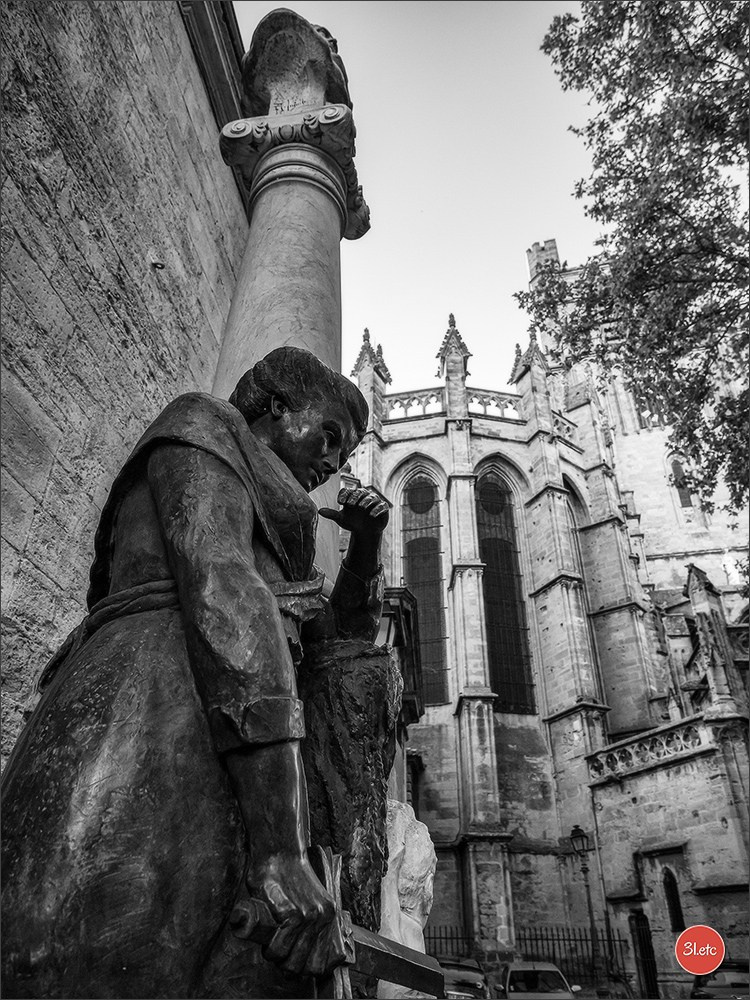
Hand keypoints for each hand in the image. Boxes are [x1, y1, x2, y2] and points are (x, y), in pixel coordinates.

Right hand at [246, 852, 345, 975]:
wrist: (280, 850)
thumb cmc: (288, 874)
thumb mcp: (310, 898)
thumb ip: (310, 920)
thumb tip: (302, 949)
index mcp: (329, 915)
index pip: (321, 962)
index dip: (304, 968)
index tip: (292, 964)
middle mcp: (322, 918)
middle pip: (304, 966)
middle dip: (287, 966)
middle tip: (278, 954)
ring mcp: (307, 917)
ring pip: (288, 959)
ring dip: (275, 956)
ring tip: (270, 945)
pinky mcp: (290, 913)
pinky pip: (278, 946)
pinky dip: (269, 947)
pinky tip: (266, 938)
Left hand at [319, 486, 390, 539]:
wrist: (365, 532)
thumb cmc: (352, 522)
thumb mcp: (341, 519)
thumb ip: (332, 514)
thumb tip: (319, 511)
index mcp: (352, 496)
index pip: (348, 491)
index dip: (344, 495)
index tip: (340, 502)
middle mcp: (363, 496)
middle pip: (359, 492)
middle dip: (355, 497)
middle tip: (351, 504)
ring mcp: (374, 501)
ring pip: (371, 498)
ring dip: (366, 501)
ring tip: (362, 507)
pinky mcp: (383, 508)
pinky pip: (381, 506)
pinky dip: (377, 509)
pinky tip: (371, 515)